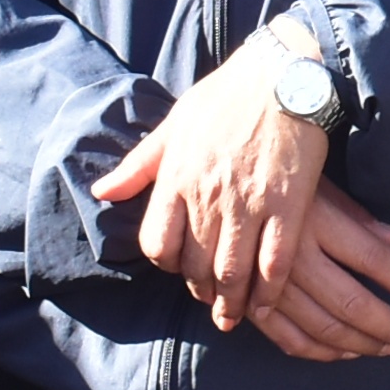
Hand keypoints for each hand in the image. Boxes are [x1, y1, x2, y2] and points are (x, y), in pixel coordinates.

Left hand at [89, 26, 332, 331]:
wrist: (286, 74)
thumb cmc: (228, 94)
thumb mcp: (175, 122)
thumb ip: (139, 163)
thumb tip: (102, 190)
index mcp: (177, 178)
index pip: (157, 244)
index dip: (166, 265)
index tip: (179, 269)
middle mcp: (208, 197)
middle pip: (196, 267)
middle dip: (201, 291)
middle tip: (210, 300)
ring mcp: (249, 205)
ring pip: (233, 273)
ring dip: (232, 303)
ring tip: (233, 315)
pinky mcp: (288, 207)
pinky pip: (275, 263)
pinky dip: (269, 290)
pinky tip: (267, 300)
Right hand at [247, 185, 389, 360]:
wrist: (209, 187)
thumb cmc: (272, 179)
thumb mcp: (316, 183)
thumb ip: (355, 215)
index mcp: (313, 221)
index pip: (371, 258)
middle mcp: (291, 256)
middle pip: (350, 300)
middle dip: (387, 325)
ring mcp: (267, 284)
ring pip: (322, 326)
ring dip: (360, 343)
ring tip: (389, 348)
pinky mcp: (247, 303)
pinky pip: (286, 338)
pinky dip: (318, 351)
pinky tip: (344, 354)